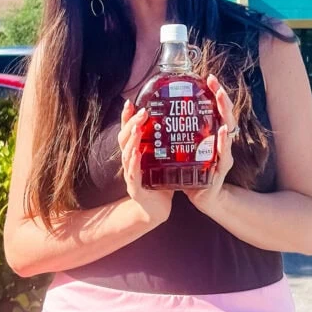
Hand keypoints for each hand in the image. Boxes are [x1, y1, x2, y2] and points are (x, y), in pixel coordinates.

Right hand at [118, 100, 173, 225]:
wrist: (157, 209)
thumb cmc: (161, 181)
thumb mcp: (165, 159)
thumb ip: (170, 143)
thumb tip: (186, 121)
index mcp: (136, 152)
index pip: (128, 131)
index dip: (127, 117)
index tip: (130, 102)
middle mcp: (130, 160)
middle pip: (124, 138)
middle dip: (131, 123)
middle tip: (142, 111)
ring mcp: (130, 174)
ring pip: (126, 153)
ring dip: (132, 140)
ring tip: (138, 128)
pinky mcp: (135, 188)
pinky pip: (133, 173)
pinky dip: (133, 162)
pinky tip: (136, 153)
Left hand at [184, 74, 236, 216]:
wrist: (203, 197)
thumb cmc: (196, 170)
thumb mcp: (188, 146)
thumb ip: (181, 131)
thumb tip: (163, 110)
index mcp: (214, 134)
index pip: (217, 109)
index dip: (215, 93)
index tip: (209, 77)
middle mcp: (223, 141)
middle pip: (226, 115)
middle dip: (222, 99)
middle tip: (217, 86)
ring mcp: (224, 154)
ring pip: (228, 131)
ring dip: (225, 115)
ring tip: (222, 102)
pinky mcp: (221, 169)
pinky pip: (223, 154)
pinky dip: (223, 142)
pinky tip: (222, 132)